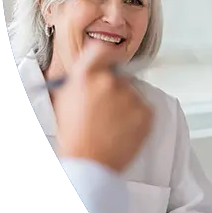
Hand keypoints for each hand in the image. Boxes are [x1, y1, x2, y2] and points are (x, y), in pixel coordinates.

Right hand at [54, 40, 152, 171]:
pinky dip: (138, 118)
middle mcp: (109, 81)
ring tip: (113, 126)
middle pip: (120, 75)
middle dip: (116, 89)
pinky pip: (145, 109)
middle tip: (108, 109)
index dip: (107, 56)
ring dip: (127, 105)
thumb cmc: (74, 137)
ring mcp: (130, 96)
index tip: (111, 63)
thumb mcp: (65, 100)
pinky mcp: (146, 112)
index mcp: (86, 75)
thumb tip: (91, 70)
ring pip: (133, 94)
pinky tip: (124, 131)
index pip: (102, 49)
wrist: (89, 163)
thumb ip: (80, 80)